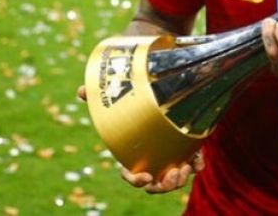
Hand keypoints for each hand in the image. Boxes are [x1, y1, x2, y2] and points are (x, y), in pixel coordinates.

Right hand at [76, 85, 204, 190]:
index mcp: (134, 153)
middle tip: (172, 174)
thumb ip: (100, 96)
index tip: (145, 176)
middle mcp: (153, 158)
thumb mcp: (121, 96)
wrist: (169, 90)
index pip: (130, 174)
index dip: (136, 180)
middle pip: (155, 183)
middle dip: (163, 186)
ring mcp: (171, 156)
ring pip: (174, 179)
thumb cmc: (138, 100)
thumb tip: (79, 90)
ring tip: (184, 167)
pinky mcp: (188, 150)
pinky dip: (196, 167)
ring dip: (178, 180)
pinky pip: (194, 166)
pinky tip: (198, 163)